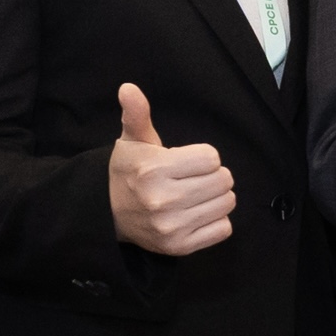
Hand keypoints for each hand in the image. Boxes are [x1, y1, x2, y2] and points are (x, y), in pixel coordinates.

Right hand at [107, 81, 235, 255]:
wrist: (109, 214)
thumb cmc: (129, 172)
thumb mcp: (132, 141)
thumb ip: (136, 114)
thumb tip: (128, 88)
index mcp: (154, 170)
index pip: (212, 158)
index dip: (203, 157)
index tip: (187, 161)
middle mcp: (163, 201)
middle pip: (224, 180)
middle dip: (213, 175)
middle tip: (193, 178)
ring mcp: (172, 227)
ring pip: (227, 203)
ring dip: (216, 197)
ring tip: (195, 195)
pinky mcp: (180, 247)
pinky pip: (223, 228)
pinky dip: (216, 220)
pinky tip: (196, 213)